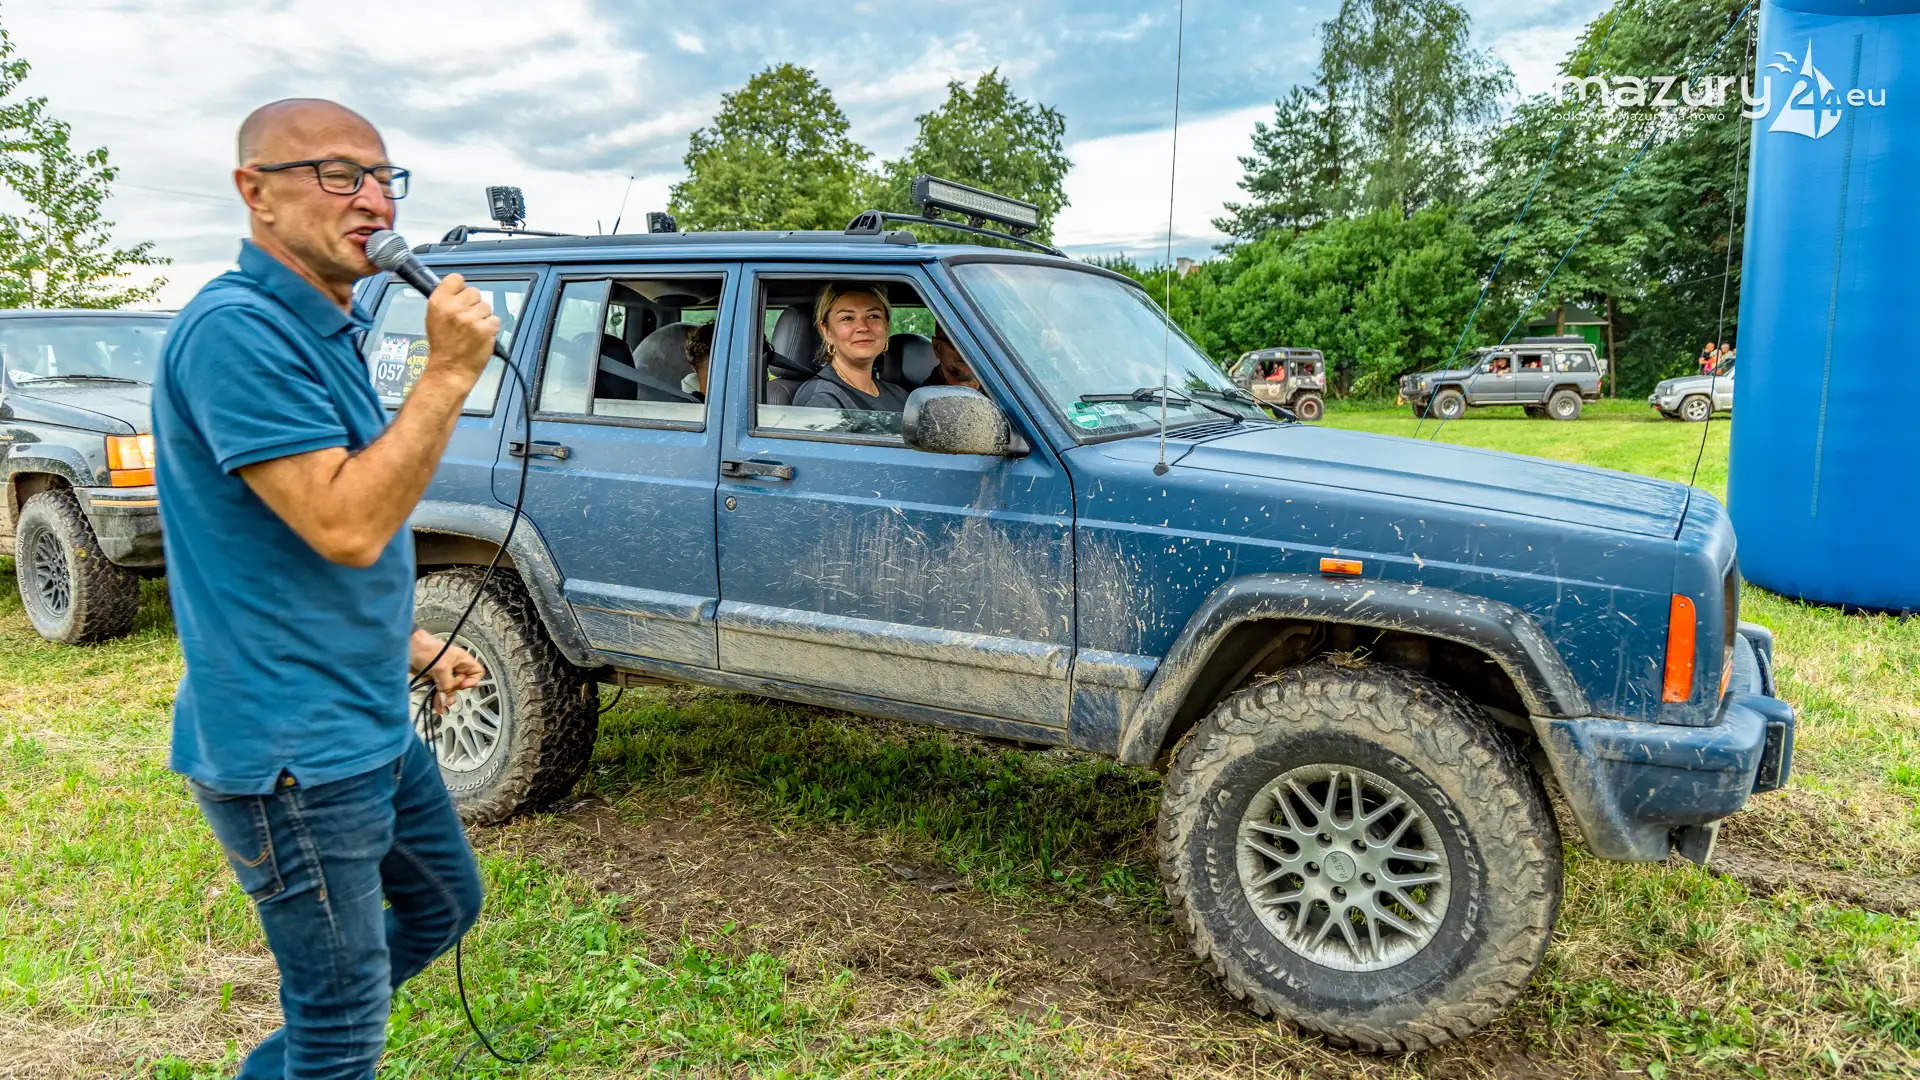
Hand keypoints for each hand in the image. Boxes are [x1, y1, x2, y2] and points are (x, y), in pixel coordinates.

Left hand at [411, 629, 485, 714]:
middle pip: (461, 685)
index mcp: (462, 660)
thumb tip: (447, 696)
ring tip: (441, 706)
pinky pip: (438, 691)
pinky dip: (437, 698)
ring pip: (449, 690)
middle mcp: (455, 667)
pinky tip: (436, 705)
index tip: (462, 685)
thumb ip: (447, 684)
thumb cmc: (426, 648)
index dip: (472, 681)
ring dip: (445, 698)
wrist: (406, 647)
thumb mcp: (441, 668)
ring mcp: (444, 673)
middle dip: (454, 692)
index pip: (477, 673)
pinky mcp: (433, 678)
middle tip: (447, 694)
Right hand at [422, 272, 498, 390]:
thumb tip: (461, 290)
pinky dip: (491, 329)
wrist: (450, 370)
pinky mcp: (485, 329)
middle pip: (474, 292)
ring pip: (486, 306)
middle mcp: (454, 307)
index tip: (461, 298)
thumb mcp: (434, 318)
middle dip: (474, 304)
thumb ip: (447, 302)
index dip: (461, 288)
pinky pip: (495, 320)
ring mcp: (471, 318)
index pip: (456, 279)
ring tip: (472, 331)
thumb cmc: (443, 346)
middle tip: (466, 320)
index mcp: (438, 302)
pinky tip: (480, 337)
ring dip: (483, 317)